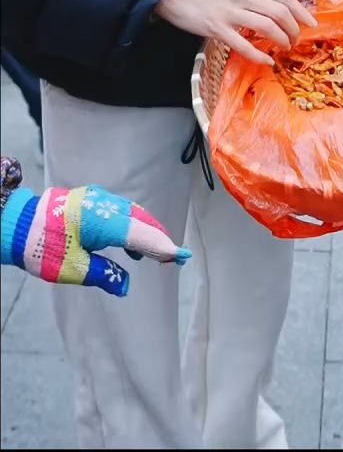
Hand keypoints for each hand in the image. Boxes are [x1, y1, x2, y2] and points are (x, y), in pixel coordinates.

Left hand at [1, 181, 190, 296]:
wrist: (18, 224)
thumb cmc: (42, 247)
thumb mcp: (72, 269)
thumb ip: (103, 274)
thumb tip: (125, 286)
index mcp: (102, 221)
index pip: (141, 235)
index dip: (163, 247)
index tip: (181, 256)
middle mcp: (104, 205)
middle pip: (141, 220)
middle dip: (159, 238)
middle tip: (174, 257)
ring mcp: (98, 199)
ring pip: (132, 214)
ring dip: (146, 231)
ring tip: (156, 253)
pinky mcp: (91, 200)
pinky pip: (121, 211)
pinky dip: (133, 225)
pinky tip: (130, 243)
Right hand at [155, 0, 315, 65]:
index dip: (301, 11)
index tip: (311, 22)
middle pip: (279, 12)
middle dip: (294, 28)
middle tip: (296, 38)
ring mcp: (230, 13)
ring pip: (266, 27)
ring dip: (281, 39)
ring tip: (285, 47)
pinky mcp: (217, 29)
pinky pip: (243, 44)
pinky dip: (259, 54)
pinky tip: (268, 60)